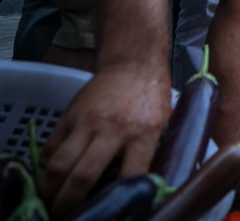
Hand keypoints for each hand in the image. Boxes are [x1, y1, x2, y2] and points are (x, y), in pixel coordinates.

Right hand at [39, 67, 169, 213]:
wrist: (134, 65)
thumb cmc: (151, 98)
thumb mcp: (159, 125)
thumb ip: (146, 153)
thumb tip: (136, 185)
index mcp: (144, 133)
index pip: (130, 174)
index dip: (119, 197)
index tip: (112, 209)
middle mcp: (114, 128)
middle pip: (84, 174)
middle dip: (70, 200)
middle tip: (64, 211)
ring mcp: (88, 121)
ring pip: (60, 163)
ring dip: (50, 187)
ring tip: (50, 198)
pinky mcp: (71, 114)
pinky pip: (52, 145)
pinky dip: (48, 163)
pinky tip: (52, 172)